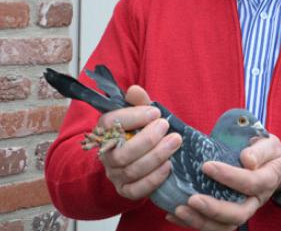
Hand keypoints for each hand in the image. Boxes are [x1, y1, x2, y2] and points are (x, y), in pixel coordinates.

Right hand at [97, 85, 182, 200]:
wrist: (139, 155)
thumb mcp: (140, 113)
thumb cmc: (140, 130)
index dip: (133, 117)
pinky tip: (169, 165)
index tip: (155, 112)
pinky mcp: (125, 190)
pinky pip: (137, 190)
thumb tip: (135, 90)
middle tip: (166, 126)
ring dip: (156, 156)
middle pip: (122, 153)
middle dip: (147, 139)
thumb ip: (138, 102)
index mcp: (105, 131)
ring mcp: (114, 174)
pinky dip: (154, 178)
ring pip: (132, 170)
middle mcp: (106, 154)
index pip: (111, 123)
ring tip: (175, 141)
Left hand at [166, 134, 280, 230]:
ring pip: (224, 226)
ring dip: (200, 221)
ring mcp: (242, 210)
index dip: (229, 176)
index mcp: (266, 181)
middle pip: (237, 215)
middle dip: (213, 209)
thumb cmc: (268, 153)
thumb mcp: (269, 145)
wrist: (275, 166)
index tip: (207, 166)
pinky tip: (172, 215)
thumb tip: (247, 160)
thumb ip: (259, 151)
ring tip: (178, 210)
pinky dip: (192, 223)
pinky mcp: (229, 214)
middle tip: (191, 199)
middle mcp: (255, 201)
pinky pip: (213, 226)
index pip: (250, 183)